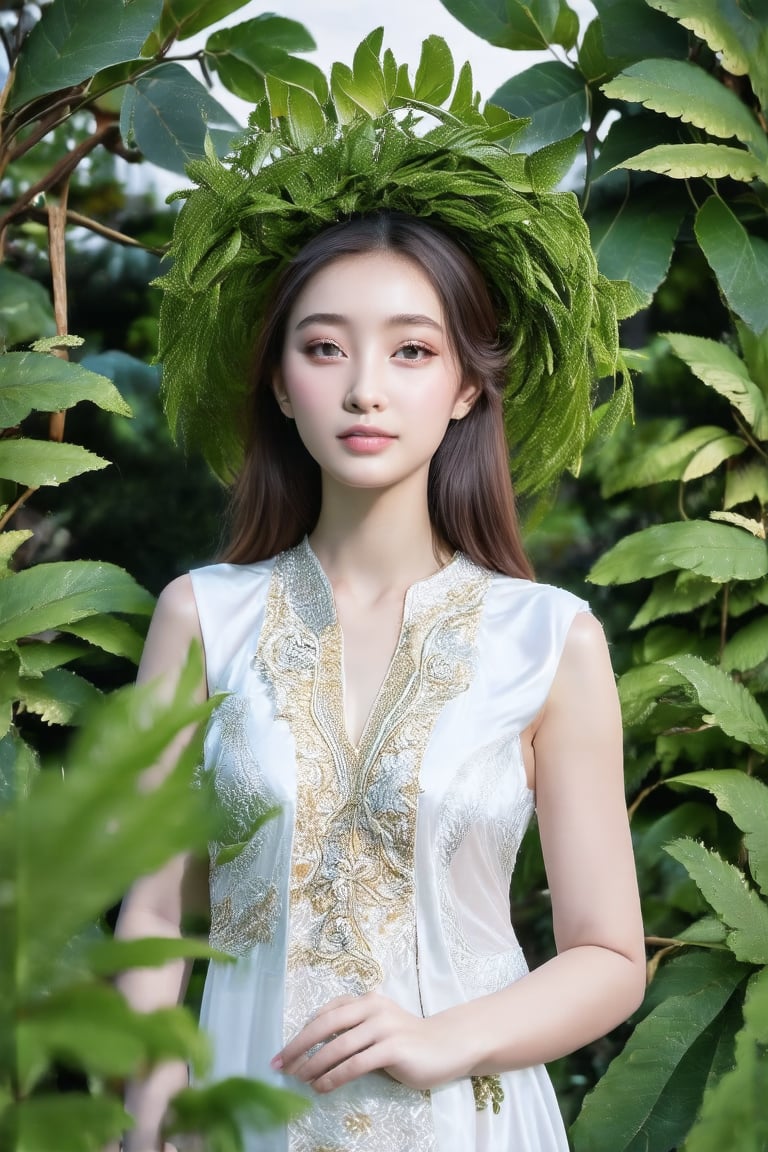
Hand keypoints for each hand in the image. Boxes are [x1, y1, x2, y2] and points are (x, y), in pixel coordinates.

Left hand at [272, 992, 465, 1093]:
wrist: (446, 1046)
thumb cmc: (407, 1040)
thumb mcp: (377, 1025)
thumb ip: (352, 1027)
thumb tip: (313, 1044)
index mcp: (366, 1000)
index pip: (326, 1013)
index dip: (302, 1032)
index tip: (283, 1052)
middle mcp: (373, 1008)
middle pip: (326, 1025)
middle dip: (299, 1046)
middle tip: (280, 1064)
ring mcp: (384, 1027)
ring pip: (339, 1047)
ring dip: (314, 1065)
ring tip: (299, 1080)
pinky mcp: (393, 1049)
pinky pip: (355, 1064)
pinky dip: (334, 1077)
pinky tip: (322, 1088)